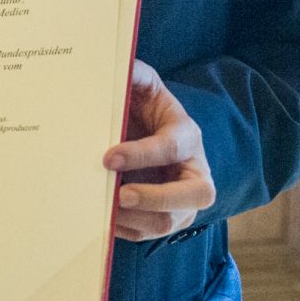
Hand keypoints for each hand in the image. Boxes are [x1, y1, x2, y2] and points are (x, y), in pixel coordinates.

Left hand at [102, 60, 215, 241]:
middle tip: (121, 196)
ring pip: (171, 221)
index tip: (108, 158)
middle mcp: (194, 171)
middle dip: (158, 199)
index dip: (141, 155)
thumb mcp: (143, 86)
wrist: (148, 133)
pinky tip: (103, 218)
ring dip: (138, 219)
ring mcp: (183, 200)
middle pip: (196, 195)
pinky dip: (126, 230)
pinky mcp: (167, 218)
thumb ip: (136, 75)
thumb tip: (123, 67)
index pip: (172, 148)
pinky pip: (149, 233)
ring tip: (105, 209)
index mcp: (187, 135)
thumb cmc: (145, 108)